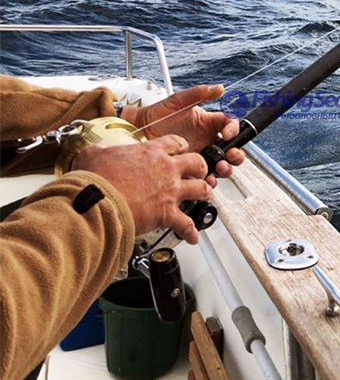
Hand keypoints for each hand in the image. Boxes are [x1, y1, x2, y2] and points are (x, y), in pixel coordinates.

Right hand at [73, 135, 209, 243]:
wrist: (96, 202)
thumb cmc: (95, 179)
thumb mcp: (94, 154)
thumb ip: (102, 151)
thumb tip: (98, 151)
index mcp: (151, 152)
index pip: (175, 143)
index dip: (181, 146)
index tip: (181, 150)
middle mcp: (166, 169)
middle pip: (197, 162)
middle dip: (200, 168)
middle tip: (198, 172)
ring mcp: (170, 191)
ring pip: (201, 189)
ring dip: (204, 193)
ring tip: (205, 196)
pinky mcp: (167, 214)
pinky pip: (186, 224)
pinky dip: (191, 232)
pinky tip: (192, 236)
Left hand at [123, 85, 244, 185]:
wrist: (137, 132)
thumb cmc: (156, 115)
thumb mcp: (178, 101)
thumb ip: (199, 93)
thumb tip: (219, 88)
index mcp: (208, 123)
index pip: (230, 125)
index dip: (233, 129)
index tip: (228, 134)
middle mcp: (207, 140)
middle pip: (231, 149)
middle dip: (236, 154)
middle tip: (230, 155)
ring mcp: (199, 156)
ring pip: (222, 165)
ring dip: (226, 168)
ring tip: (219, 167)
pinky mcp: (190, 170)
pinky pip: (204, 178)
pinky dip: (209, 181)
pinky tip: (205, 179)